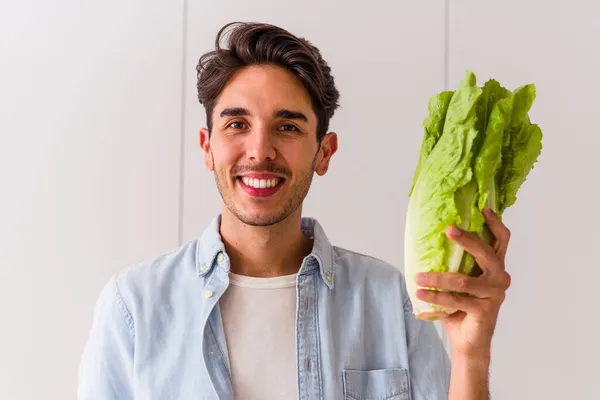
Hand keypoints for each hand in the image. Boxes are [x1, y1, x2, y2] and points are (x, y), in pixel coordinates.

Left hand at [415, 208, 511, 358]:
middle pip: (487, 253)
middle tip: (448, 229)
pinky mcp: (485, 310)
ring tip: (418, 276)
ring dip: (437, 277)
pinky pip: (456, 299)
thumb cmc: (459, 306)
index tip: (482, 207)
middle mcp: (499, 277)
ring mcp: (494, 294)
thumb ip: (451, 261)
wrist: (467, 340)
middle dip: (467, 239)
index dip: (494, 222)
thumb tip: (425, 238)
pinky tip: (420, 293)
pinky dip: (436, 296)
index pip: (501, 239)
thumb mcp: (456, 279)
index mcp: (494, 266)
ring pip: (463, 280)